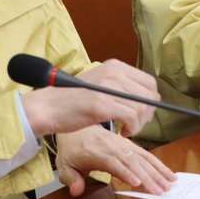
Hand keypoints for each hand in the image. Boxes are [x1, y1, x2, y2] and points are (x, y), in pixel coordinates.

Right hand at [21, 59, 159, 136]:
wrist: (49, 106)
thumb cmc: (73, 99)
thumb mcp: (100, 84)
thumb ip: (120, 86)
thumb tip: (145, 97)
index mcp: (115, 66)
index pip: (149, 81)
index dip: (150, 99)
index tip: (142, 112)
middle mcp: (114, 73)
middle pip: (149, 94)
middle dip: (147, 113)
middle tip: (136, 123)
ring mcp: (109, 88)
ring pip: (142, 107)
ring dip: (139, 123)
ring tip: (128, 129)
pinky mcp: (103, 105)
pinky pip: (132, 117)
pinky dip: (132, 128)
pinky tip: (122, 132)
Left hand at [55, 126, 175, 195]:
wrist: (77, 126)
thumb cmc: (72, 148)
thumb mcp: (65, 165)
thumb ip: (71, 179)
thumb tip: (77, 190)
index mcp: (97, 152)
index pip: (113, 162)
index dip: (125, 172)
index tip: (136, 182)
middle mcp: (113, 147)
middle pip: (133, 161)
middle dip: (148, 176)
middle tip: (160, 189)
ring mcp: (123, 145)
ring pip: (143, 157)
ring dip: (157, 170)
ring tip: (169, 182)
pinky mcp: (129, 144)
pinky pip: (146, 153)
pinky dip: (158, 163)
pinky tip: (167, 172)